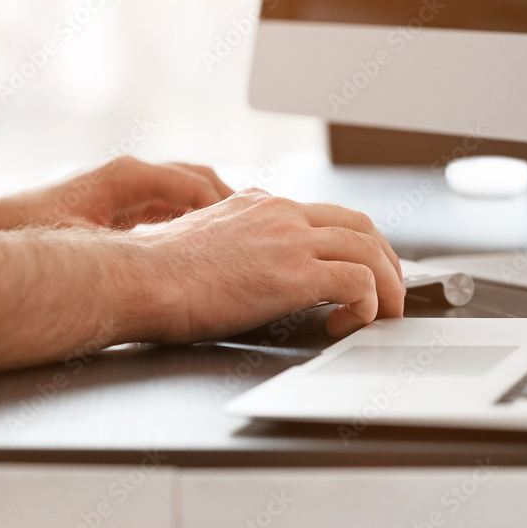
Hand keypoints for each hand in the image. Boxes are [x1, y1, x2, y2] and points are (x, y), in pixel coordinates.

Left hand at [0, 156, 233, 229]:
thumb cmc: (29, 230)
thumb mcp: (84, 242)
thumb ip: (132, 244)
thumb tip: (176, 252)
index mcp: (128, 176)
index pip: (194, 184)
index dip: (224, 207)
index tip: (248, 227)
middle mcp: (130, 174)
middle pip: (198, 179)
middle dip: (228, 203)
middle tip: (251, 229)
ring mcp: (126, 185)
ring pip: (186, 189)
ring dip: (212, 208)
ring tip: (236, 234)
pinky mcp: (120, 201)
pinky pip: (169, 202)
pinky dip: (191, 216)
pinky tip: (201, 240)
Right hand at [125, 189, 405, 340]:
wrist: (135, 278)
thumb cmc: (154, 272)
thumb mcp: (200, 241)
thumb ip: (232, 243)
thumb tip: (243, 268)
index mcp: (258, 203)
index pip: (326, 215)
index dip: (353, 242)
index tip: (360, 267)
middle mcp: (280, 212)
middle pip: (360, 225)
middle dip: (385, 258)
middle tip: (391, 289)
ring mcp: (289, 239)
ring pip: (369, 250)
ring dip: (388, 284)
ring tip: (387, 313)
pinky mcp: (294, 273)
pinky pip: (358, 282)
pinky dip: (369, 304)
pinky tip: (349, 324)